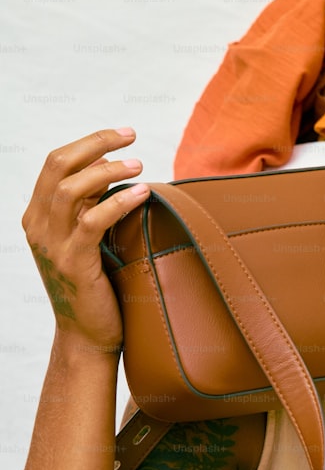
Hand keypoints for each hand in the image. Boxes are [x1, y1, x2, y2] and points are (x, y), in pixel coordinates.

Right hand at [21, 128, 149, 356]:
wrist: (88, 335)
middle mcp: (38, 226)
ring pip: (70, 190)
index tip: (124, 134)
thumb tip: (115, 168)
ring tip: (140, 165)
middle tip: (132, 136)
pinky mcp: (72, 263)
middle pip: (58, 166)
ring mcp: (51, 245)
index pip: (55, 163)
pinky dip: (118, 202)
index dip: (89, 142)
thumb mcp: (89, 237)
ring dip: (108, 171)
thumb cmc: (97, 284)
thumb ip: (92, 206)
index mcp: (38, 216)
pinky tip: (142, 193)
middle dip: (96, 143)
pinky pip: (92, 222)